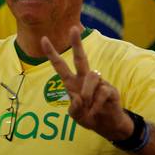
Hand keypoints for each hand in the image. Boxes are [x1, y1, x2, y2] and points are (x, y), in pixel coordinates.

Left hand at [40, 26, 133, 141]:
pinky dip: (97, 104)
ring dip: (87, 93)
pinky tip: (97, 110)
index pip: (60, 66)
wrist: (109, 126)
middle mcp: (84, 79)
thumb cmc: (90, 117)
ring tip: (89, 107)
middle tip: (73, 28)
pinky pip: (102, 91)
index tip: (44, 39)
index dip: (52, 54)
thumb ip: (74, 109)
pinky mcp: (110, 89)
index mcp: (72, 83)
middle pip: (80, 58)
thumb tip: (79, 98)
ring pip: (91, 77)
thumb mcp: (77, 117)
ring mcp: (99, 83)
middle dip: (76, 43)